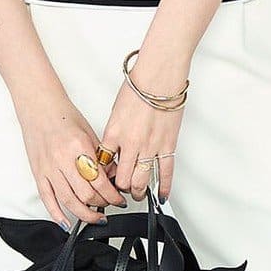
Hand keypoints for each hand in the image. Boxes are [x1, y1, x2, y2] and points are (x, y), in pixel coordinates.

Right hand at [17, 92, 126, 228]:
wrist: (40, 107)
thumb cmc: (64, 116)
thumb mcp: (90, 133)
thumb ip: (102, 157)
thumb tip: (115, 177)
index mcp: (79, 147)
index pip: (100, 181)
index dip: (112, 195)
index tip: (119, 199)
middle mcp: (62, 159)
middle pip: (86, 194)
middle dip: (101, 204)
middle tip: (109, 205)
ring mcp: (48, 168)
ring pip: (68, 201)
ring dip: (85, 214)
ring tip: (95, 217)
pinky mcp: (37, 173)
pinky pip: (47, 199)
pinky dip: (57, 214)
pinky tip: (66, 222)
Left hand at [97, 64, 187, 203]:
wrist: (159, 76)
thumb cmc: (138, 87)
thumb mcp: (116, 111)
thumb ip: (114, 133)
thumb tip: (113, 149)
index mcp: (113, 133)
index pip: (103, 166)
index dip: (103, 177)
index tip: (104, 182)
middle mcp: (130, 143)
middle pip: (122, 179)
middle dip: (120, 189)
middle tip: (120, 191)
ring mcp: (150, 146)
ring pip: (141, 181)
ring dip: (138, 192)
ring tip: (136, 194)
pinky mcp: (168, 145)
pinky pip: (165, 172)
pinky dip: (163, 187)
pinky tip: (160, 195)